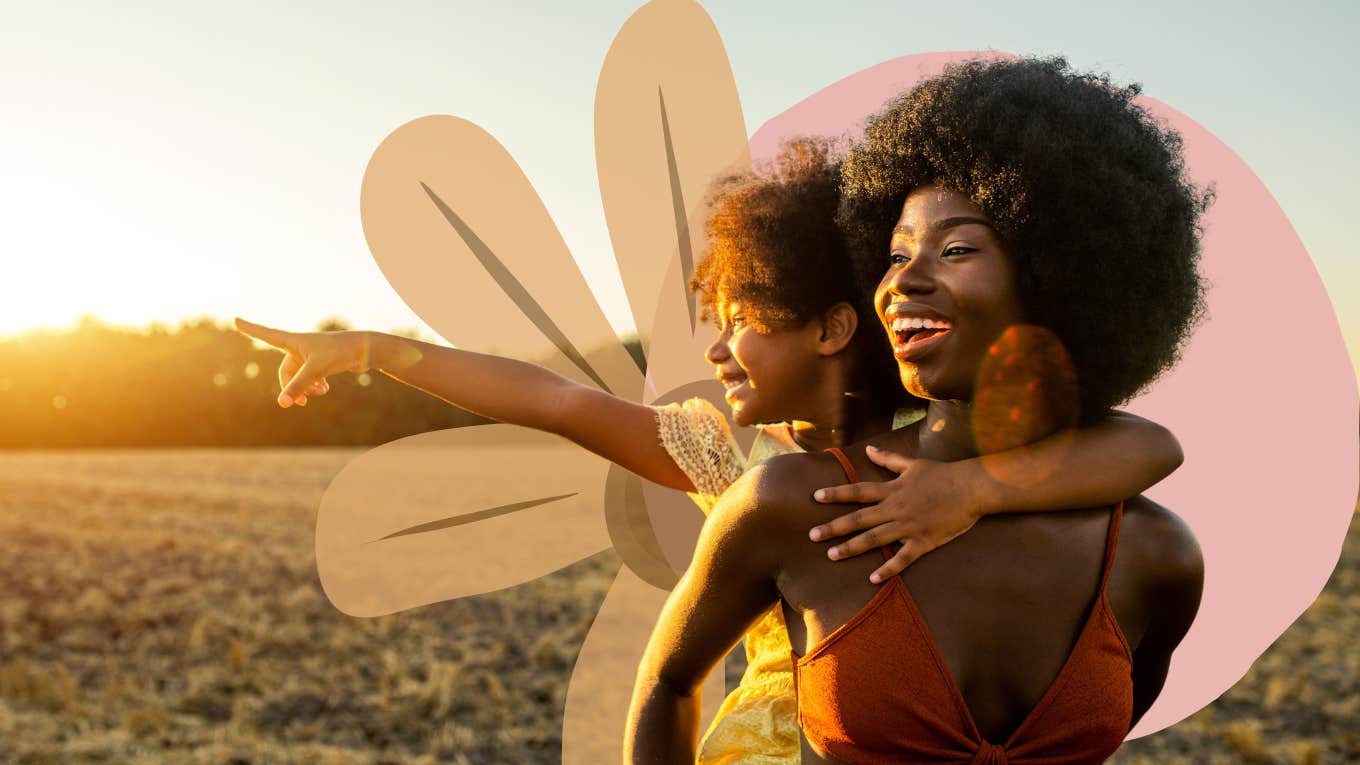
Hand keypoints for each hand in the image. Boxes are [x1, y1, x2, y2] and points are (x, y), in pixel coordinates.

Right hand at [233, 318, 372, 407]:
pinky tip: (325, 389)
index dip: (250, 329)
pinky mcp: (322, 362)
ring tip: (321, 393)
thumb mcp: (316, 371)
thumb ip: (298, 387)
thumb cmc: (339, 353)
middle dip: (292, 387)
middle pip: (285, 371)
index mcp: (294, 341)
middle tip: (300, 404)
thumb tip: (282, 404)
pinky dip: (315, 386)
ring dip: (306, 389)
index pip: (266, 334)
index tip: (234, 319)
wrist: (366, 350)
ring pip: (299, 377)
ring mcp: (310, 355)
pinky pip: (310, 378)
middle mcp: (299, 346)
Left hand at [809, 445, 982, 582]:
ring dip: (851, 548)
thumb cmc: (943, 474)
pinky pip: (902, 558)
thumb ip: (888, 459)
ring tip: (831, 556)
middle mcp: (895, 508)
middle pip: (858, 518)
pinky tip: (872, 580)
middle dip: (833, 527)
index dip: (836, 494)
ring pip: (873, 539)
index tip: (815, 497)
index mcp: (892, 489)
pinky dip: (887, 569)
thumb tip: (868, 449)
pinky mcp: (923, 541)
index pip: (857, 491)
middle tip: (811, 535)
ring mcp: (908, 526)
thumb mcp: (913, 464)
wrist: (972, 488)